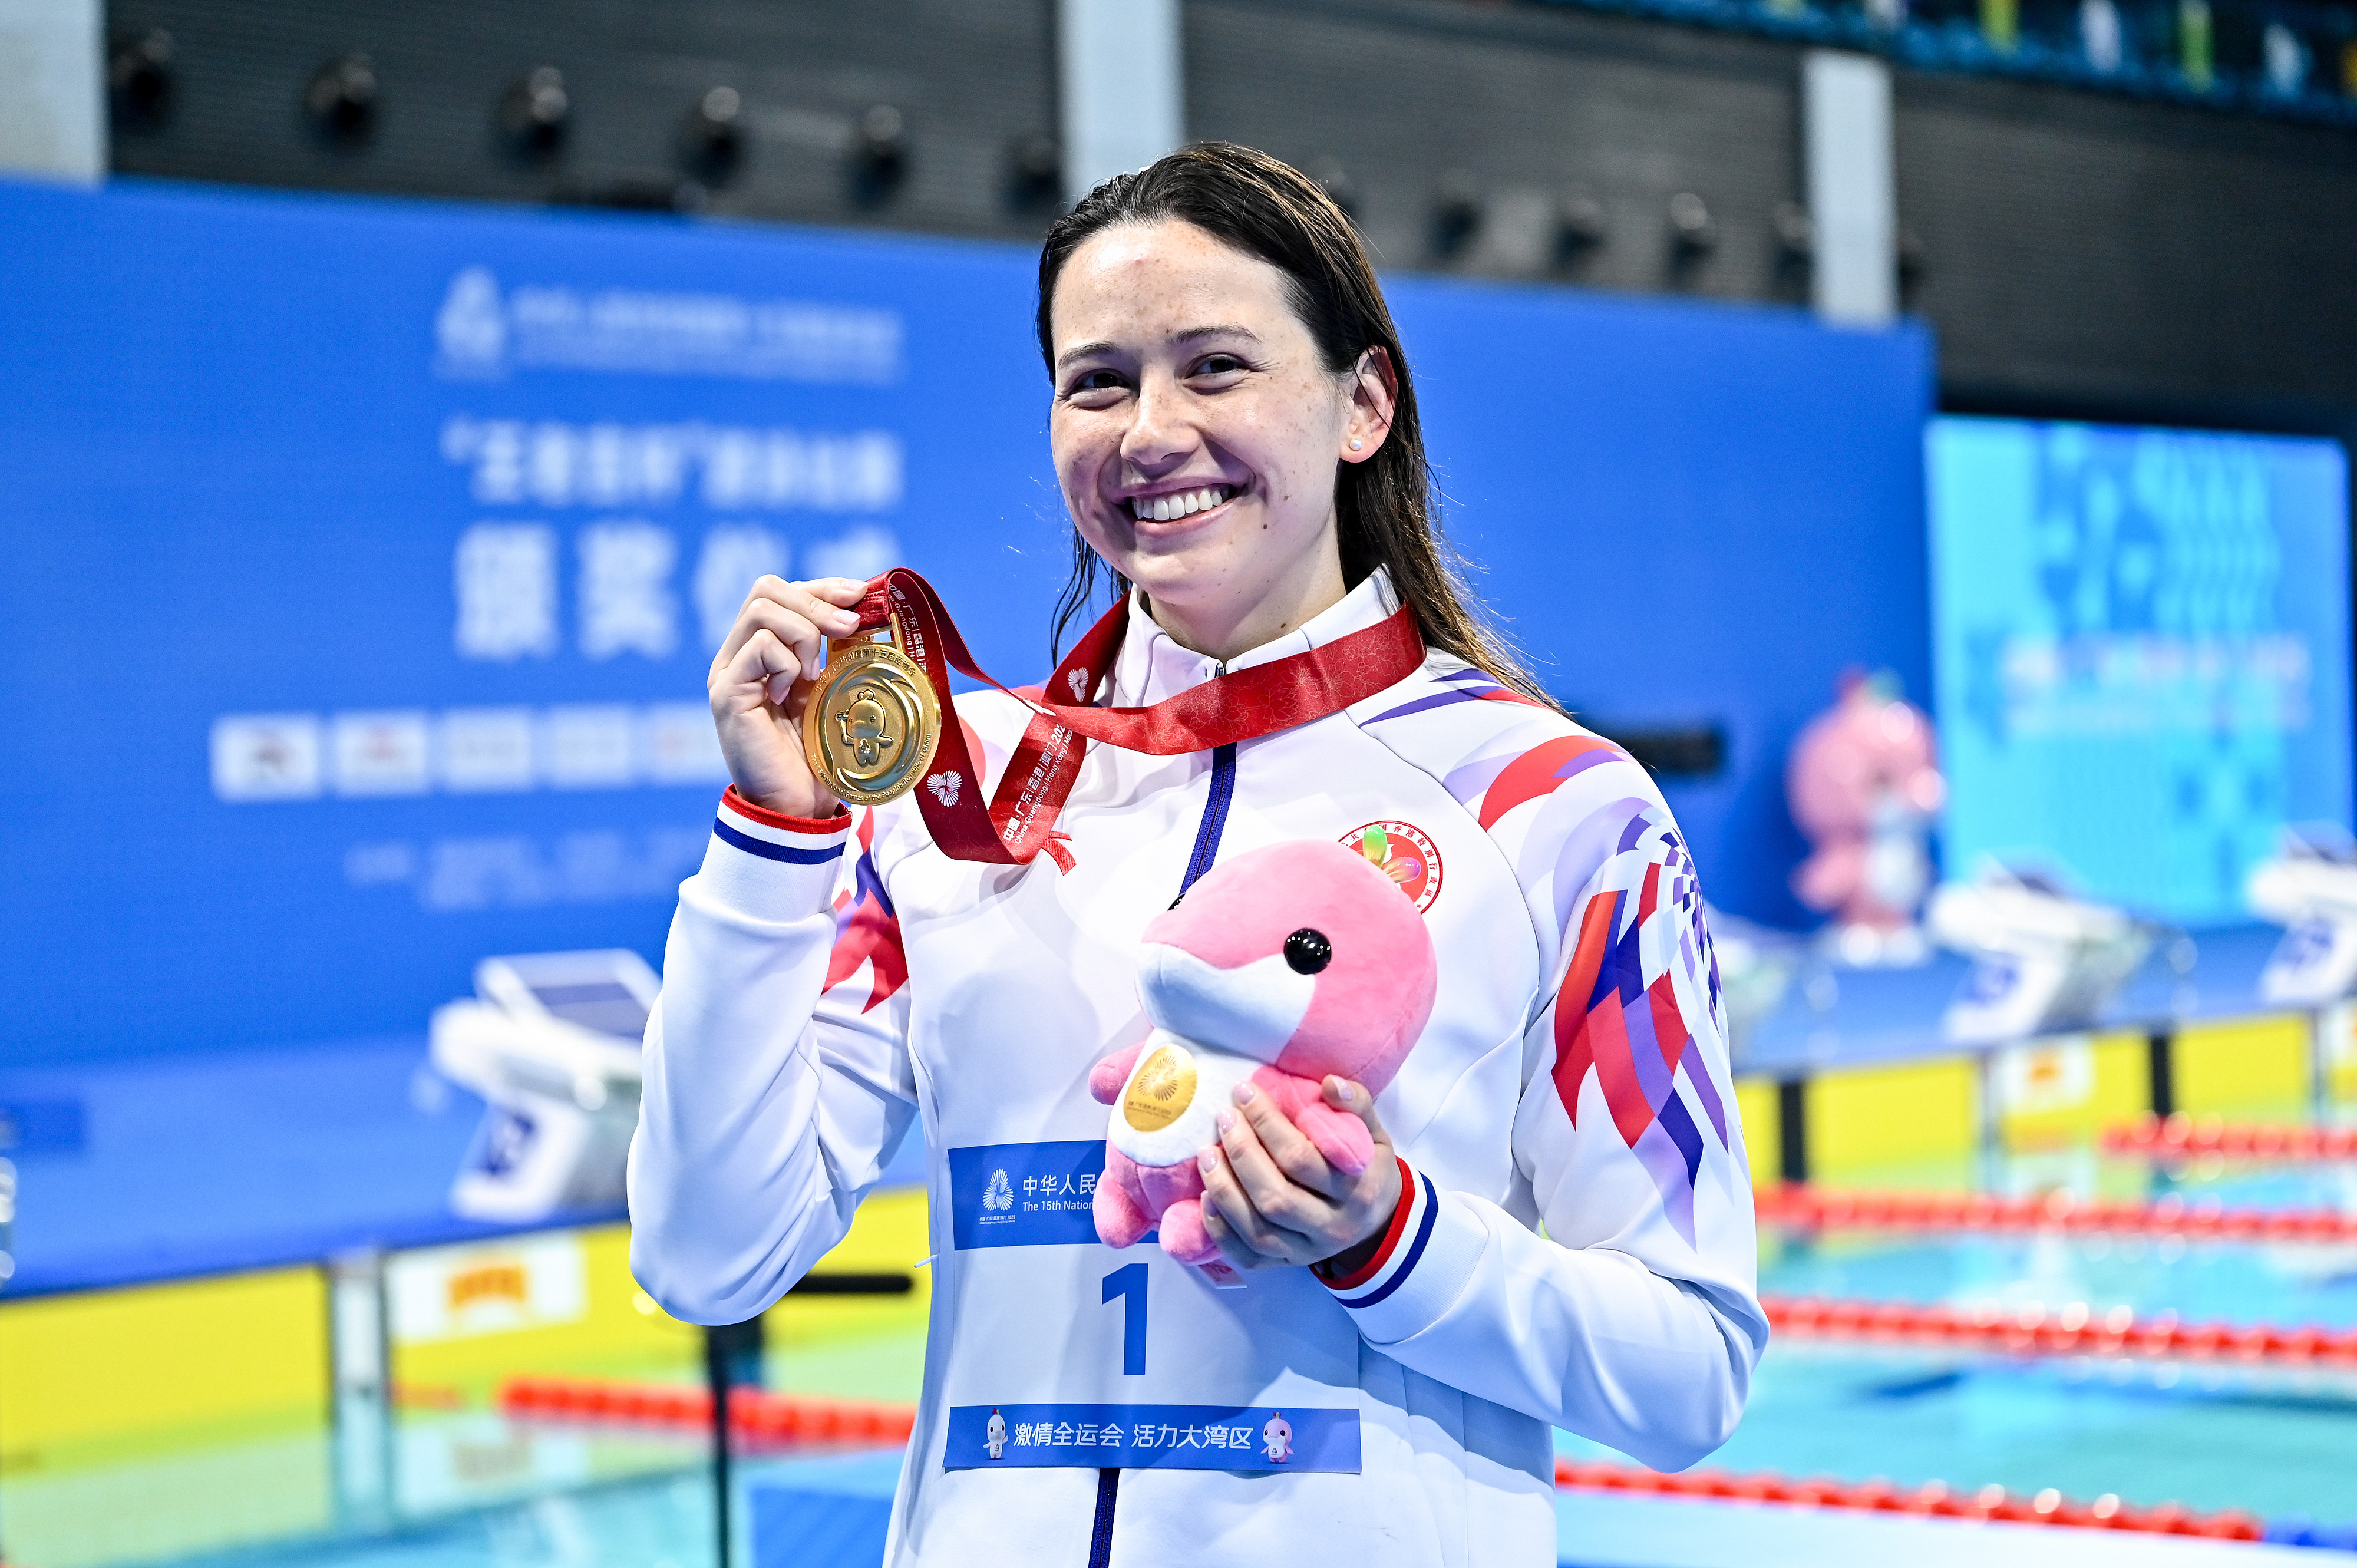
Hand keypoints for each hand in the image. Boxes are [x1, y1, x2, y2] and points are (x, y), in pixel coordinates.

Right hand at [708, 575, 872, 818]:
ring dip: (804, 634)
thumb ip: (837, 652)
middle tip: (848, 629)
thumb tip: (867, 608)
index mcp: (761, 650)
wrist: (797, 805)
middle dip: (816, 600)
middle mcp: (738, 655)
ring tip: (815, 675)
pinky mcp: (726, 691)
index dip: (823, 586)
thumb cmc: (818, 754)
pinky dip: (788, 665)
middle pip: (766, 589)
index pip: (782, 591)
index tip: (860, 595)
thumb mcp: (833, 690)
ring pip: (763, 611)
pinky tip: (791, 696)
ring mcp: (728, 671)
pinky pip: (762, 647)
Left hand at [1197, 1077, 1399, 1272]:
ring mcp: (1308, 1251)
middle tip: (1224, 1118)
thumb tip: (1330, 1084)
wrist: (1380, 1223)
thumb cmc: (1369, 1169)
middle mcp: (1332, 1225)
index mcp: (1356, 1190)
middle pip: (1276, 1196)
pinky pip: (1249, 1256)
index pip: (1301, 1158)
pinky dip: (1222, 1231)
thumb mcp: (1373, 1135)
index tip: (1245, 1092)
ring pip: (1258, 1230)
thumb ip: (1357, 1106)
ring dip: (1225, 1190)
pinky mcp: (1287, 1264)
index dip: (1267, 1123)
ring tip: (1206, 1153)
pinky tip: (1206, 1198)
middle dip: (1241, 1153)